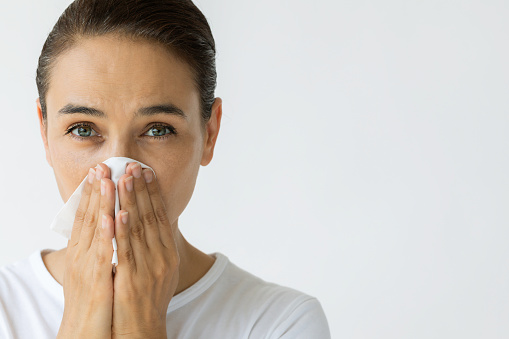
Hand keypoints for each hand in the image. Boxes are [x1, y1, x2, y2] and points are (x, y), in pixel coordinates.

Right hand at [58, 163, 115, 338]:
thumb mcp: (98, 270)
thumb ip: (102, 249)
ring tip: (108, 179)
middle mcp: (83, 255)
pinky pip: (103, 252)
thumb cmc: (97, 301)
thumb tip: (112, 230)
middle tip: (103, 165)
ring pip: (96, 229)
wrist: (88, 333)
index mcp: (84, 251)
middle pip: (91, 217)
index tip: (101, 171)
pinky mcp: (96, 280)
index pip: (89, 216)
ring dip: (103, 202)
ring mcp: (88, 267)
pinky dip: (107, 233)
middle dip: (98, 190)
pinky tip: (112, 215)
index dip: (95, 193)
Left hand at [111, 162, 179, 337]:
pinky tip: (119, 212)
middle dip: (142, 189)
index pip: (161, 216)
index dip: (153, 192)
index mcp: (168, 252)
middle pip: (152, 217)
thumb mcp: (158, 269)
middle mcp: (163, 257)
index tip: (146, 171)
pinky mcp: (133, 279)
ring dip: (132, 202)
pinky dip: (123, 230)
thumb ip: (154, 246)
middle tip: (135, 165)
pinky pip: (127, 251)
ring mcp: (150, 268)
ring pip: (140, 229)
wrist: (143, 330)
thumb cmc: (147, 299)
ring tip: (125, 178)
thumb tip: (147, 222)